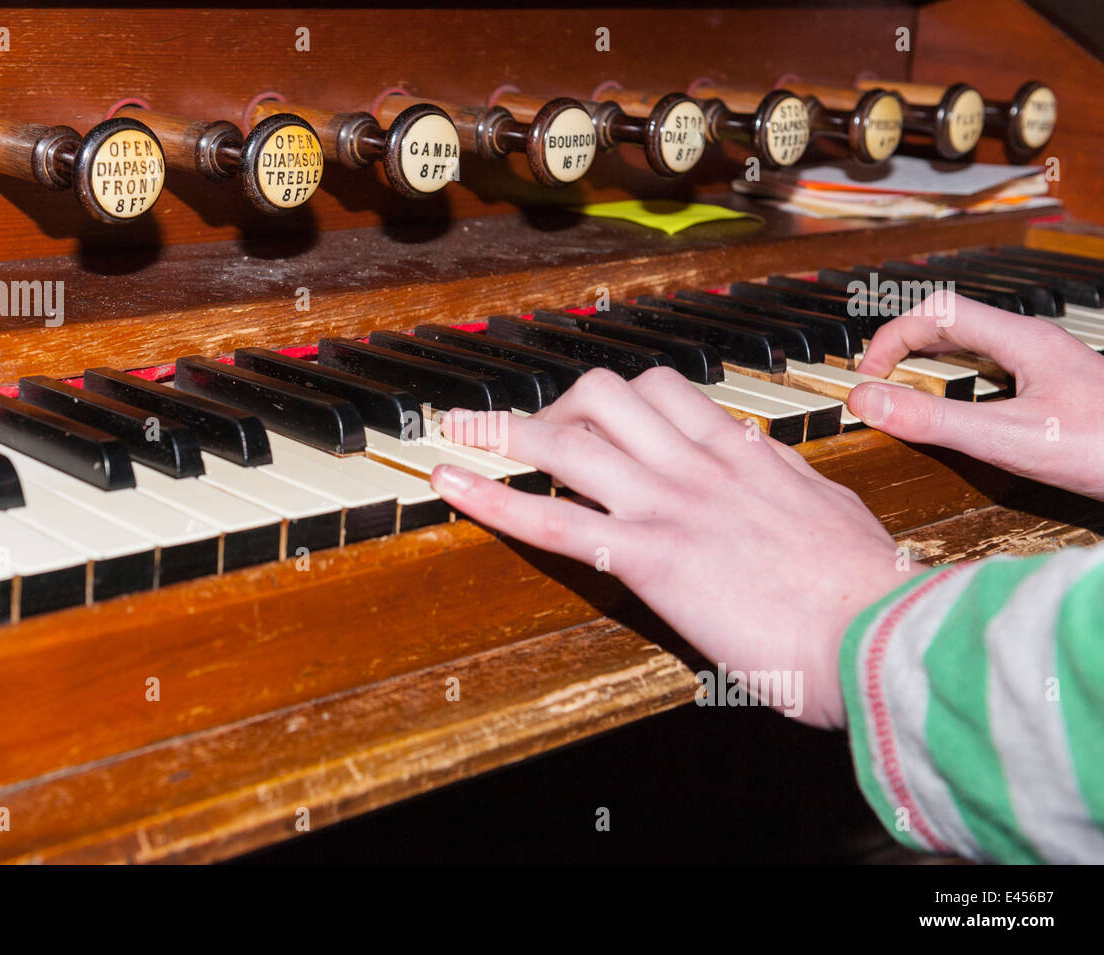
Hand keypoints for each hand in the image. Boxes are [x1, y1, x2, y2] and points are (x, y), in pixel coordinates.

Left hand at [429, 367, 926, 728]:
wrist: (876, 633)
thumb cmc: (862, 586)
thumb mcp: (829, 509)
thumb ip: (786, 477)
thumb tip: (764, 454)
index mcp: (741, 454)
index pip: (664, 392)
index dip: (617, 398)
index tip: (595, 418)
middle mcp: (696, 464)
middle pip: (606, 393)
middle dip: (560, 406)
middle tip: (540, 440)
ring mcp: (668, 504)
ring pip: (567, 440)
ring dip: (504, 432)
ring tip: (460, 430)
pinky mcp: (648, 557)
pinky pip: (553, 521)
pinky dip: (492, 499)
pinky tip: (449, 481)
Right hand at [849, 290, 1103, 499]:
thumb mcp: (1007, 438)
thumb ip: (934, 419)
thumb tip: (868, 400)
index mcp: (1023, 341)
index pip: (937, 311)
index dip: (892, 338)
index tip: (870, 378)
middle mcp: (1036, 345)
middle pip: (953, 323)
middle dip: (905, 347)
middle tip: (878, 383)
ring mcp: (1050, 367)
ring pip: (976, 346)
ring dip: (933, 363)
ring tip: (908, 393)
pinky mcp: (1058, 392)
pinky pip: (997, 371)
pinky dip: (963, 384)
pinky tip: (963, 414)